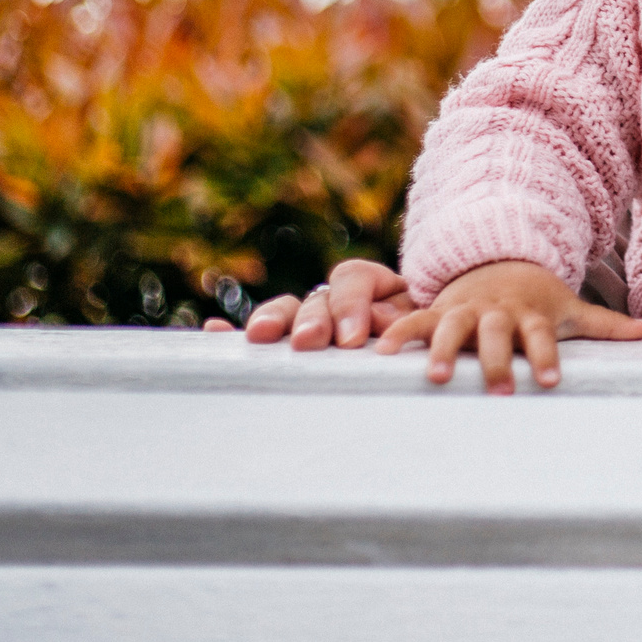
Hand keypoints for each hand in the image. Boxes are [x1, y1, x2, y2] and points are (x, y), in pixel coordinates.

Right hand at [202, 258, 416, 348]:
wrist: (429, 362)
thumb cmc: (428, 343)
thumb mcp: (426, 326)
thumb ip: (408, 320)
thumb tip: (382, 318)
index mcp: (375, 288)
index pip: (354, 278)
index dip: (352, 304)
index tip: (352, 338)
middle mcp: (338, 300)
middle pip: (316, 297)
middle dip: (310, 318)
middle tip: (307, 341)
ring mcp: (312, 322)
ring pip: (287, 312)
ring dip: (274, 321)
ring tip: (259, 337)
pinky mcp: (290, 346)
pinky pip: (262, 336)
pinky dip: (235, 333)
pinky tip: (212, 331)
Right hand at [374, 259, 641, 392]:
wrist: (500, 260)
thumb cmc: (539, 299)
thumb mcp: (571, 308)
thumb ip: (607, 325)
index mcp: (532, 314)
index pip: (543, 336)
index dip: (547, 356)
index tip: (552, 381)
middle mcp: (498, 311)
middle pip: (498, 333)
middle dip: (497, 360)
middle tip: (499, 390)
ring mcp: (467, 308)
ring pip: (453, 326)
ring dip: (442, 350)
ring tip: (433, 377)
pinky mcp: (439, 309)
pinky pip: (415, 319)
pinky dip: (398, 333)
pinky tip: (379, 354)